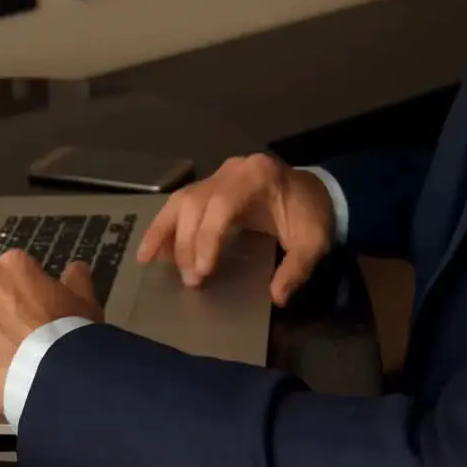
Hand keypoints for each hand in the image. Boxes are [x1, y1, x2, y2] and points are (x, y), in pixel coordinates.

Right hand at [136, 153, 333, 305]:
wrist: (318, 192)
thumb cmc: (313, 216)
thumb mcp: (313, 243)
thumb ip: (296, 269)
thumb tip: (277, 296)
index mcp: (258, 177)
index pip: (221, 206)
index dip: (207, 239)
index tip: (203, 272)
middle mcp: (232, 170)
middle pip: (195, 203)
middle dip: (187, 243)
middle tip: (190, 280)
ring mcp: (219, 175)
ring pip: (181, 199)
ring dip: (163, 231)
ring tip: (148, 260)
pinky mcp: (211, 185)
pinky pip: (181, 202)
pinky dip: (165, 225)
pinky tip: (153, 249)